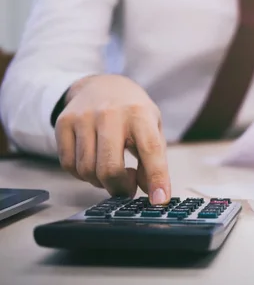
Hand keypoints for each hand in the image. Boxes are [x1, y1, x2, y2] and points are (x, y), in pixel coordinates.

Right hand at [55, 74, 170, 203]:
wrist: (102, 84)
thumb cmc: (132, 111)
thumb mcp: (153, 128)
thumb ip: (155, 159)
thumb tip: (152, 192)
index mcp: (139, 113)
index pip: (150, 150)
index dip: (157, 178)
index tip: (159, 199)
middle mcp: (110, 113)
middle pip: (110, 168)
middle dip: (120, 188)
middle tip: (126, 189)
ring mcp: (83, 117)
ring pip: (87, 170)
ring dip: (101, 182)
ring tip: (112, 171)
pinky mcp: (63, 123)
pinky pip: (68, 165)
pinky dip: (82, 174)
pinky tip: (94, 163)